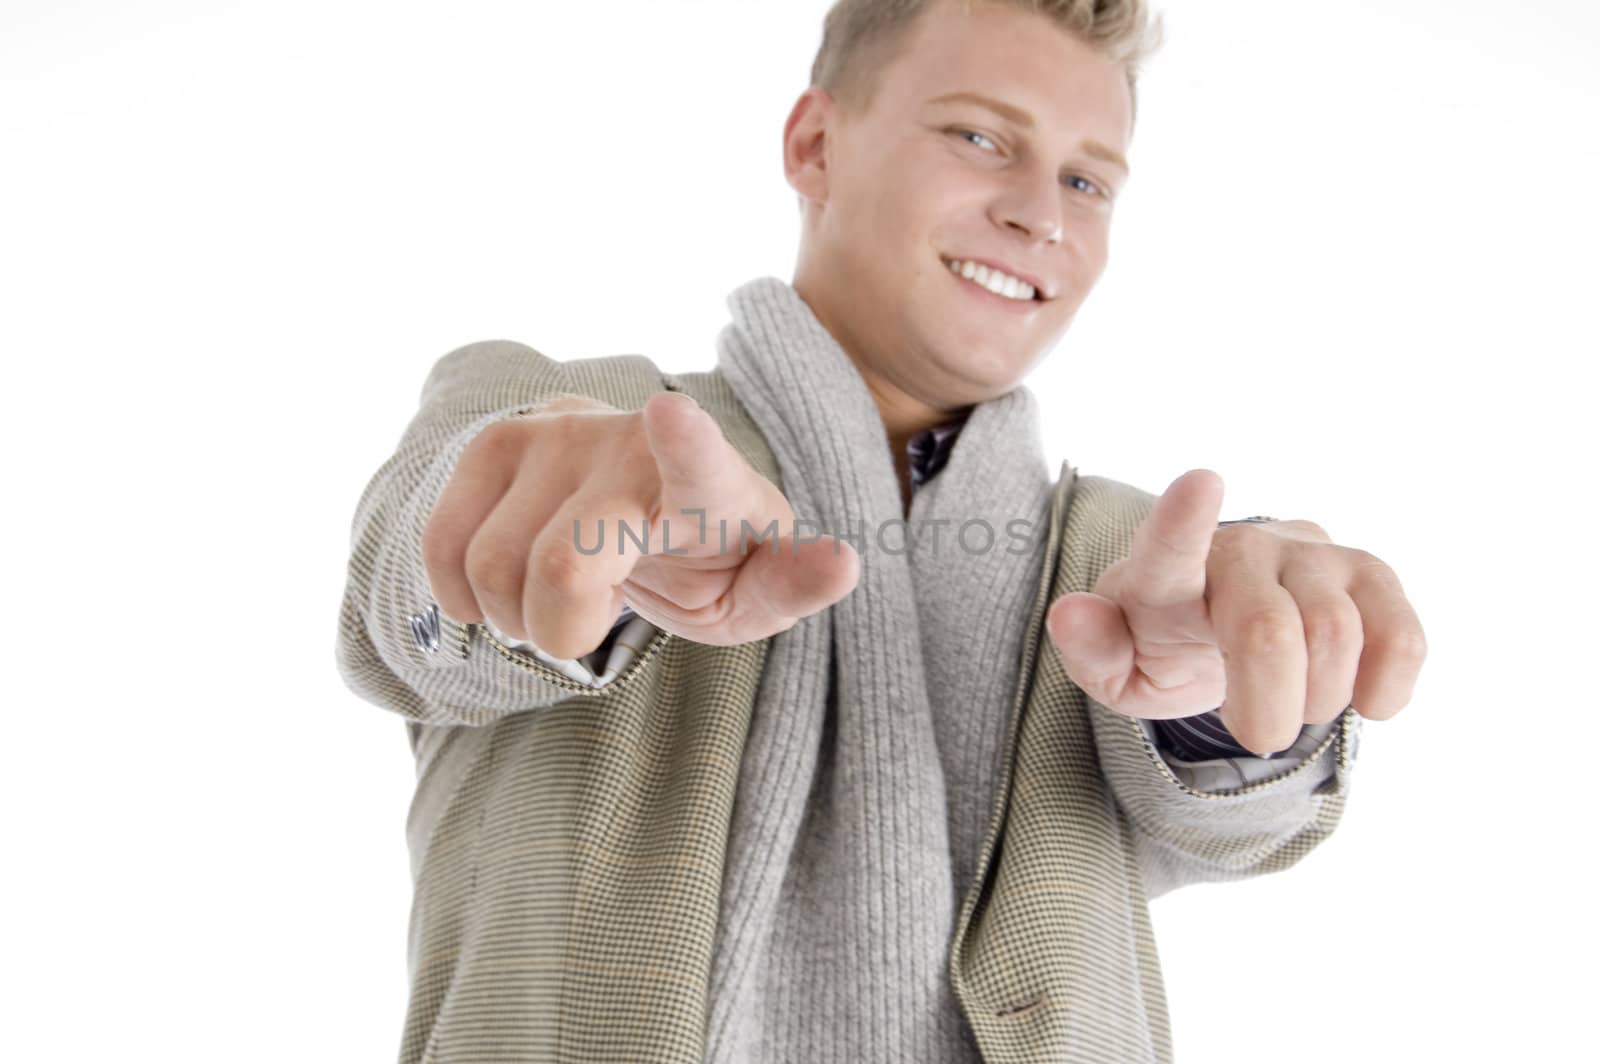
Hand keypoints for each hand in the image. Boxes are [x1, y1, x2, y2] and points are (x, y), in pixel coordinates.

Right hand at [421, 391, 860, 657]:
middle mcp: (632, 444)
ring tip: (559, 592)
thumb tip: (845, 563)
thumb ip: (794, 582)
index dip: (684, 441)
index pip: (700, 461)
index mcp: (711, 484)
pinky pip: (443, 545)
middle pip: (561, 565)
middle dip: (562, 629)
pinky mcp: (499, 439)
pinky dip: (463, 591)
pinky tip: (506, 581)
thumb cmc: (709, 559)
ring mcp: (560, 434)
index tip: (673, 414)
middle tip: (591, 620)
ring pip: (492, 567)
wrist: (642, 504)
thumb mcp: (755, 590)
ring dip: (514, 613)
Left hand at [1044, 469, 1425, 755]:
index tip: (1201, 483)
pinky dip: (1385, 685)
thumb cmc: (1164, 647)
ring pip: (1336, 635)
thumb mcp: (1118, 668)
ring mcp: (1309, 553)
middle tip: (1256, 734)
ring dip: (1317, 700)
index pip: (1170, 548)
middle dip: (1267, 704)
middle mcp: (1239, 549)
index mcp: (1165, 572)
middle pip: (1268, 629)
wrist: (1223, 631)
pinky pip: (1400, 634)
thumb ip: (1092, 648)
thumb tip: (1070, 613)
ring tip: (1294, 705)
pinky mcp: (1370, 574)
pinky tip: (1363, 699)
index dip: (1185, 520)